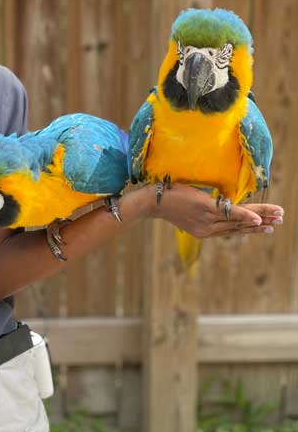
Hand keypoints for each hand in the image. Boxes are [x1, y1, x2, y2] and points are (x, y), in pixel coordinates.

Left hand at [143, 182, 283, 238]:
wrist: (152, 201)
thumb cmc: (169, 201)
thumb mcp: (189, 209)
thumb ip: (205, 210)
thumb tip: (220, 203)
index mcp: (204, 231)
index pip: (233, 230)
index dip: (251, 228)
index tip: (266, 226)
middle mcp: (207, 229)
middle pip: (240, 227)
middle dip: (262, 224)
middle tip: (279, 222)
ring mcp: (207, 219)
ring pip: (239, 220)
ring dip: (260, 218)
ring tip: (277, 217)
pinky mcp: (205, 209)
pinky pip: (230, 213)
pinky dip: (246, 217)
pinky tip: (258, 219)